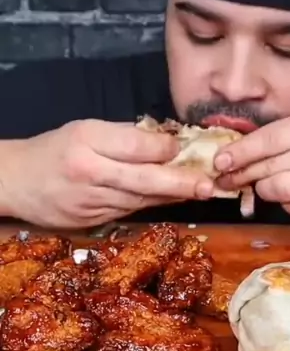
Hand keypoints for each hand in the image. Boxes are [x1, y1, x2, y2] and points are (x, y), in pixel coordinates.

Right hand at [0, 119, 214, 228]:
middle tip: (208, 186)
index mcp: (86, 141)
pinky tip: (173, 201)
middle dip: (180, 183)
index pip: (134, 145)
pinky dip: (154, 205)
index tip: (187, 147)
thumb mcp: (85, 129)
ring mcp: (91, 202)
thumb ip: (124, 136)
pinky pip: (131, 211)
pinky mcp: (92, 221)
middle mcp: (90, 172)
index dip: (164, 149)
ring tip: (201, 192)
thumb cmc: (55, 149)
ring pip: (141, 200)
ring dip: (173, 197)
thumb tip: (168, 142)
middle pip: (143, 180)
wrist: (15, 182)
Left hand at [214, 107, 289, 217]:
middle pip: (271, 169)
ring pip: (282, 192)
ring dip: (264, 191)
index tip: (220, 161)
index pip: (269, 140)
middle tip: (227, 179)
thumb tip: (249, 150)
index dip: (240, 153)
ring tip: (261, 186)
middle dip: (243, 175)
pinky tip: (288, 196)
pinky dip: (287, 205)